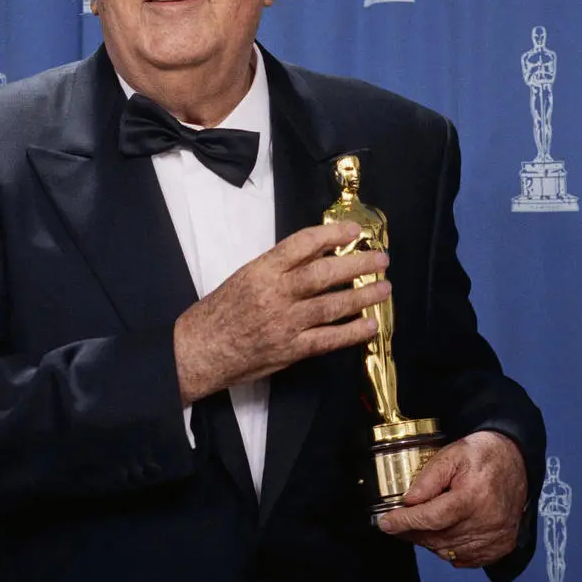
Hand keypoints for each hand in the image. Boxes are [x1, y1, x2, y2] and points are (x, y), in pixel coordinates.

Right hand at [173, 222, 390, 402]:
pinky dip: (351, 332)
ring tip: (383, 288)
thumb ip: (278, 268)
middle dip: (358, 264)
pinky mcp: (289, 350)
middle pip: (325, 273)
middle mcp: (275, 295)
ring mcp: (284, 324)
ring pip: (332, 305)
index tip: (353, 231)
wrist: (197, 350)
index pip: (303, 244)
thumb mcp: (243, 278)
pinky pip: (327, 340)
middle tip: (380, 259)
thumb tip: (315, 254)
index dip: (332, 234)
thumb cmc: (216, 314)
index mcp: (261, 271)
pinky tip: (369, 325)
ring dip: (363, 296)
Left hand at [377, 431, 526, 568]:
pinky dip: (449, 550)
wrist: (515, 460)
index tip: (386, 523)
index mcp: (473, 497)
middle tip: (397, 523)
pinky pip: (466, 559)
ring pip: (449, 551)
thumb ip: (428, 478)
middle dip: (412, 532)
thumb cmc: (482, 455)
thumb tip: (408, 501)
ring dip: (428, 542)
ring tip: (419, 525)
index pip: (431, 518)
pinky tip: (443, 534)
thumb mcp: (451, 454)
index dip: (405, 523)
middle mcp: (487, 521)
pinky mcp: (502, 546)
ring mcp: (497, 537)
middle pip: (438, 538)